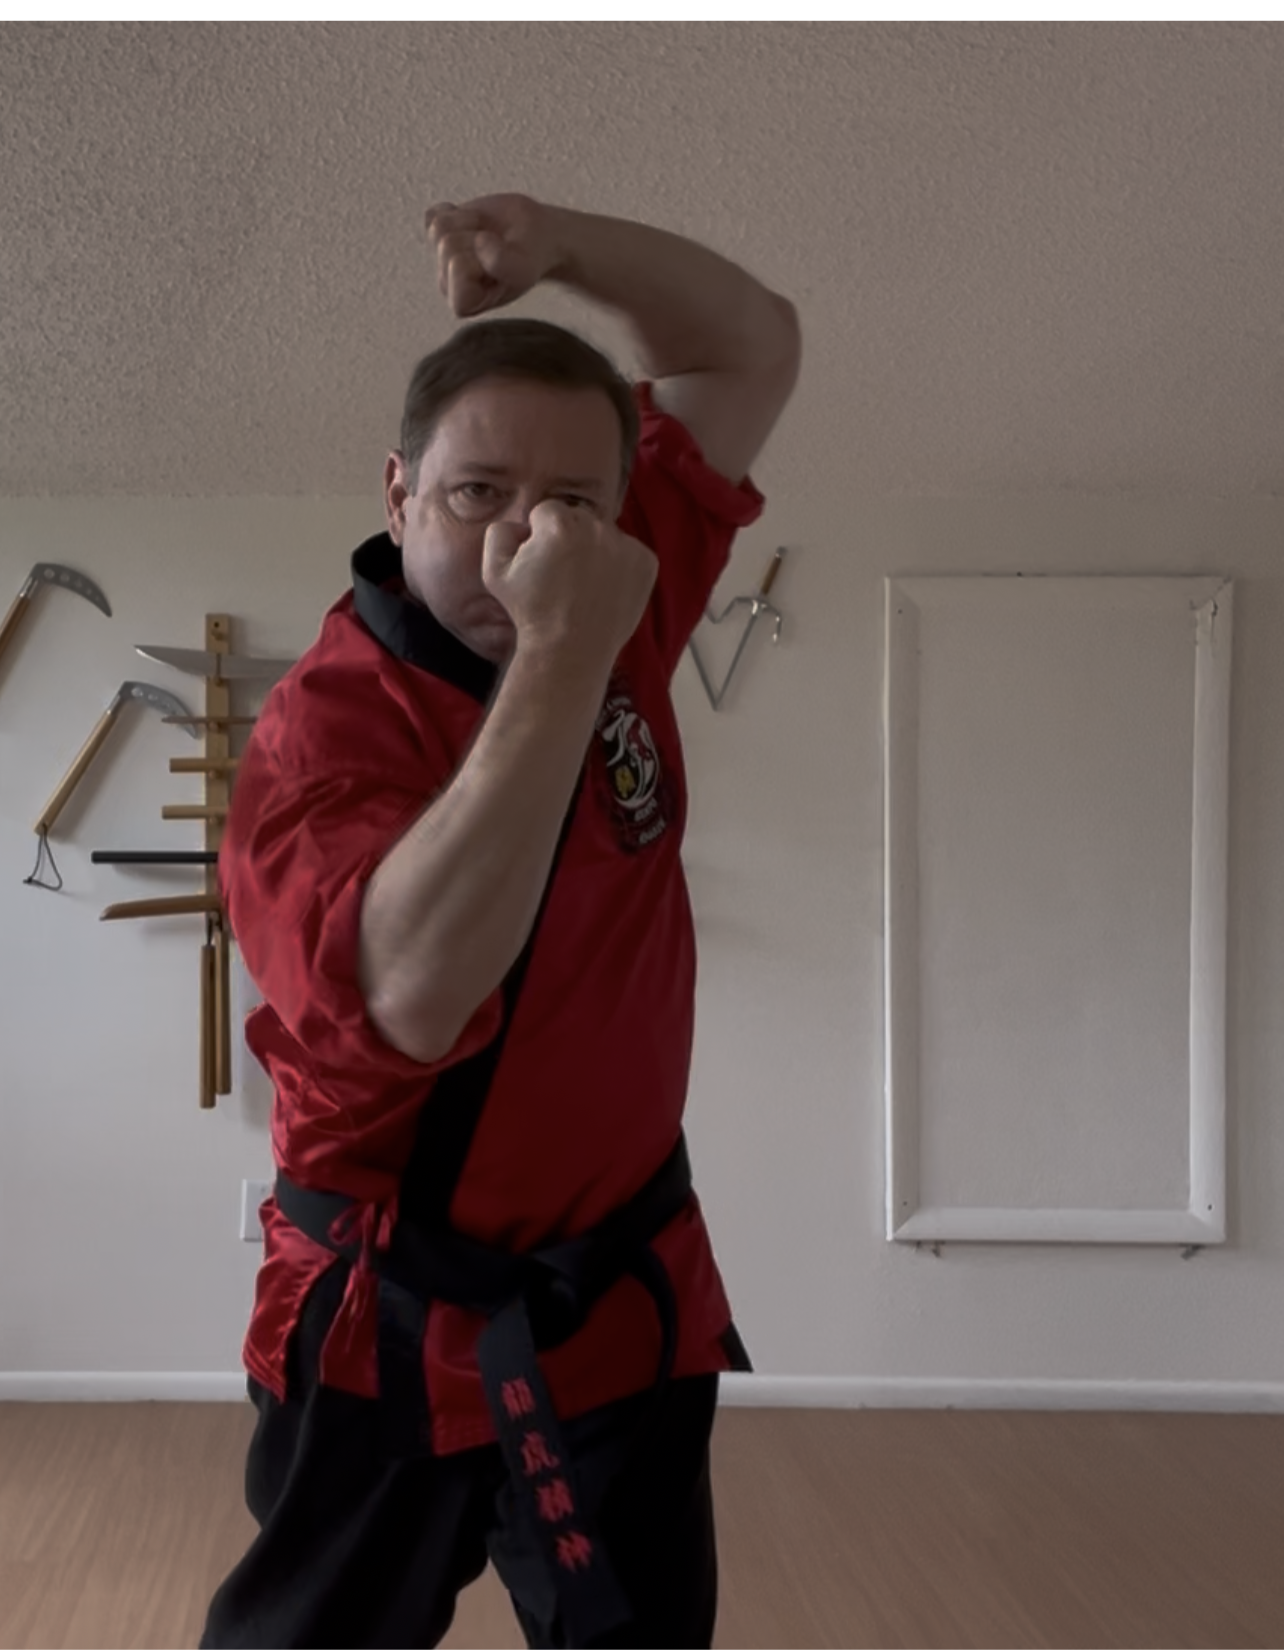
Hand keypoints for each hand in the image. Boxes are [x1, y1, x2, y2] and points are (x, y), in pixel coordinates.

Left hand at [425, 194, 560, 317]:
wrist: (534, 233)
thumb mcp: (523, 269)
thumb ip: (501, 263)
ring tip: (486, 234)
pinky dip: (458, 212)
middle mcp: (448, 282)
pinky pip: (434, 213)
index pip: (457, 267)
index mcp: (464, 301)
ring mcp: (441, 257)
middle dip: (475, 237)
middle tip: (494, 244)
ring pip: (439, 226)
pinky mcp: (440, 234)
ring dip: (469, 223)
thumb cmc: (530, 256)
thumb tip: (477, 241)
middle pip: (447, 245)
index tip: (498, 260)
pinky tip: (474, 226)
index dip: (480, 255)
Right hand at [482, 501, 655, 669]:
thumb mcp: (494, 572)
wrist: (571, 651)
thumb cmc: (531, 612)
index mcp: (558, 522)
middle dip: (569, 540)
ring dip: (595, 552)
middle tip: (563, 578)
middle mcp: (597, 527)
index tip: (542, 565)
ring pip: (605, 536)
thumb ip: (500, 532)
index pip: (548, 511)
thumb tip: (521, 524)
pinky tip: (604, 592)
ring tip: (584, 587)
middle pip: (579, 520)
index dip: (539, 537)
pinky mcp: (646, 563)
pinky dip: (620, 568)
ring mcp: (626, 545)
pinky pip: (629, 554)